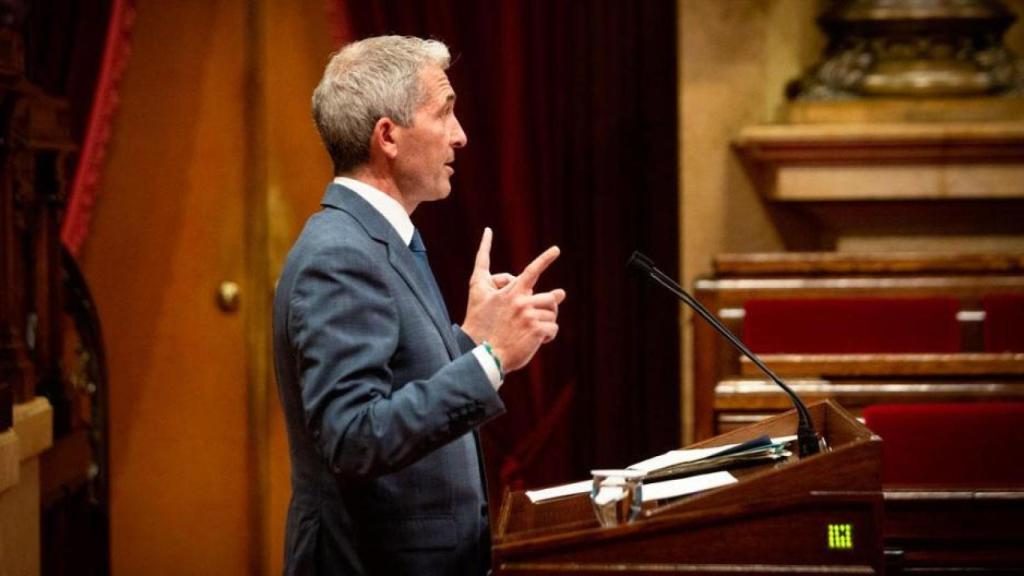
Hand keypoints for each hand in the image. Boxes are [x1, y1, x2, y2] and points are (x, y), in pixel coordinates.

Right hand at [462, 228, 566, 372]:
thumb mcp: (480, 296)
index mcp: (512, 292)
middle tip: (543, 317)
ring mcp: (529, 316)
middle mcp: (521, 301)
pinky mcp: (536, 331)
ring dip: (546, 323)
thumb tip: (535, 283)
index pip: (531, 271)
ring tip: (532, 331)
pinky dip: (547, 336)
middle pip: (551, 297)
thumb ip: (503, 282)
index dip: (544, 259)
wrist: (483, 354)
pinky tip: (536, 342)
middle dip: (552, 306)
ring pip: (552, 314)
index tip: (556, 249)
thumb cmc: (481, 327)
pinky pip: (553, 329)